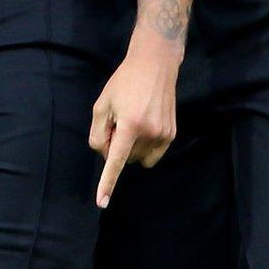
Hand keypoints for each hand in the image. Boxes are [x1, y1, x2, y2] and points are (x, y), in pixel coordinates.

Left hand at [87, 32, 181, 207]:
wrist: (156, 65)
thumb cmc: (124, 82)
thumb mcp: (102, 104)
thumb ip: (97, 134)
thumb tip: (106, 156)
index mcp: (130, 124)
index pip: (115, 161)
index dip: (107, 183)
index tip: (102, 203)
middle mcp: (149, 132)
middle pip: (124, 158)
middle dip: (116, 147)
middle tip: (117, 123)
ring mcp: (163, 135)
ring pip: (138, 159)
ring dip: (130, 148)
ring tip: (132, 121)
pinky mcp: (171, 134)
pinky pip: (151, 155)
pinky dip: (143, 147)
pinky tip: (144, 126)